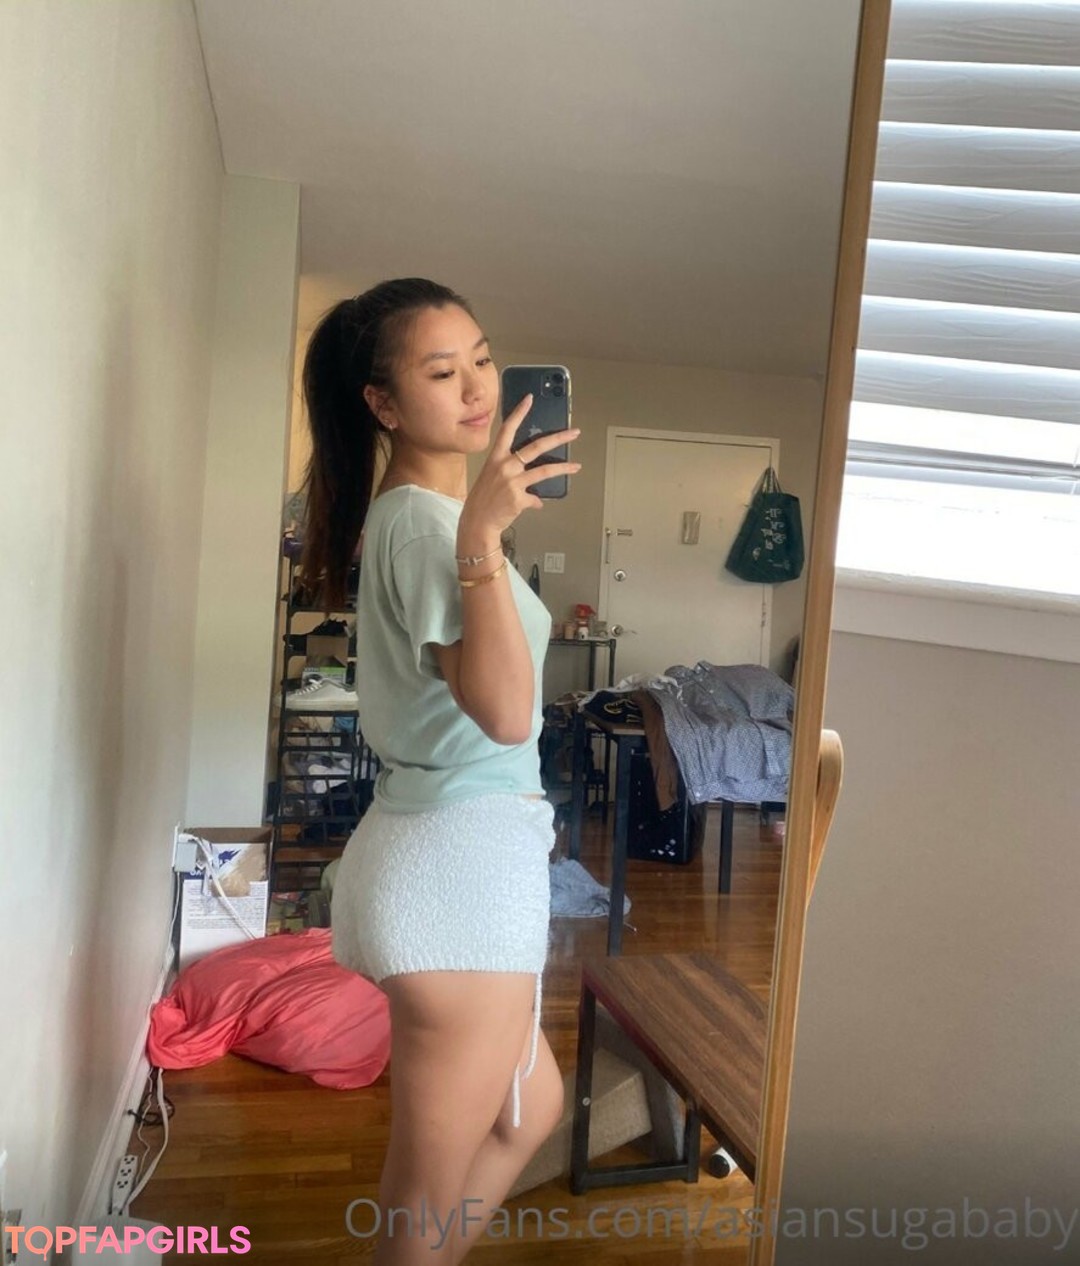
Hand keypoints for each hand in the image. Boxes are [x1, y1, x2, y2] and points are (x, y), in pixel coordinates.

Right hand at [458, 394, 580, 544]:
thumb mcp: (492, 479)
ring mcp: (513, 481)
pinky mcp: (519, 498)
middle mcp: (505, 466)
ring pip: (545, 471)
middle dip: (558, 438)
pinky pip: (535, 498)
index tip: (529, 399)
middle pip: (536, 446)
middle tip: (573, 433)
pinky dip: (537, 502)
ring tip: (576, 466)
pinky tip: (537, 504)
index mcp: (496, 458)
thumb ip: (511, 474)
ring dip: (563, 468)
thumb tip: (530, 482)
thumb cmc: (483, 500)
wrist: (476, 522)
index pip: (508, 429)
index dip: (519, 413)